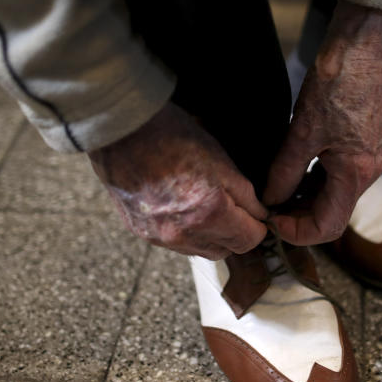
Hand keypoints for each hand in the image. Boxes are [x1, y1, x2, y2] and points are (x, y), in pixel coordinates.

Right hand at [89, 102, 267, 259]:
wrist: (122, 131)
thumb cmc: (171, 137)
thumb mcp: (220, 159)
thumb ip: (244, 194)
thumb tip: (259, 213)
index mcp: (209, 214)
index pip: (249, 240)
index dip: (257, 225)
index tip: (256, 214)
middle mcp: (184, 233)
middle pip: (225, 250)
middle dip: (235, 233)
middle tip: (234, 208)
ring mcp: (160, 237)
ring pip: (200, 250)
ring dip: (210, 235)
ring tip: (206, 206)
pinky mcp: (142, 233)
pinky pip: (175, 244)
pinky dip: (185, 232)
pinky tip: (182, 208)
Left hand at [264, 1, 381, 244]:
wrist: (361, 48)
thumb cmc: (336, 86)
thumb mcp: (301, 133)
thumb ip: (285, 172)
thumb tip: (270, 200)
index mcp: (354, 175)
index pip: (328, 227)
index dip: (297, 232)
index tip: (271, 221)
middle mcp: (365, 173)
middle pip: (331, 215)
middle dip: (298, 217)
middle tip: (266, 208)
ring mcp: (363, 160)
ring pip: (332, 197)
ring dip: (303, 200)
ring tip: (273, 191)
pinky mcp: (358, 146)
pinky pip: (335, 177)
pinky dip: (312, 182)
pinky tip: (289, 173)